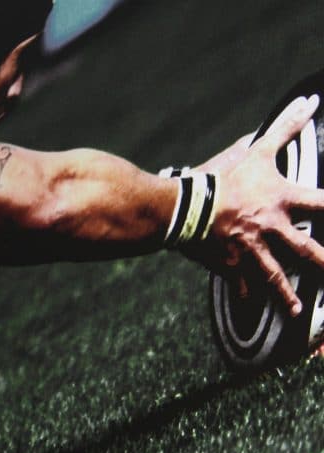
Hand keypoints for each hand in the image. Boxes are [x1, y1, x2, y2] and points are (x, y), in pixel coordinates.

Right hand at [205, 94, 323, 315]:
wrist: (183, 206)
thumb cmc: (221, 177)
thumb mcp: (255, 151)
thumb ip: (285, 128)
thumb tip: (310, 101)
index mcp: (280, 200)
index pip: (323, 203)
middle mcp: (270, 227)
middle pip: (305, 249)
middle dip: (323, 262)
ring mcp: (250, 248)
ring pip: (273, 274)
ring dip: (285, 294)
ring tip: (296, 310)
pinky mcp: (230, 261)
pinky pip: (240, 281)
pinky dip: (245, 292)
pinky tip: (251, 302)